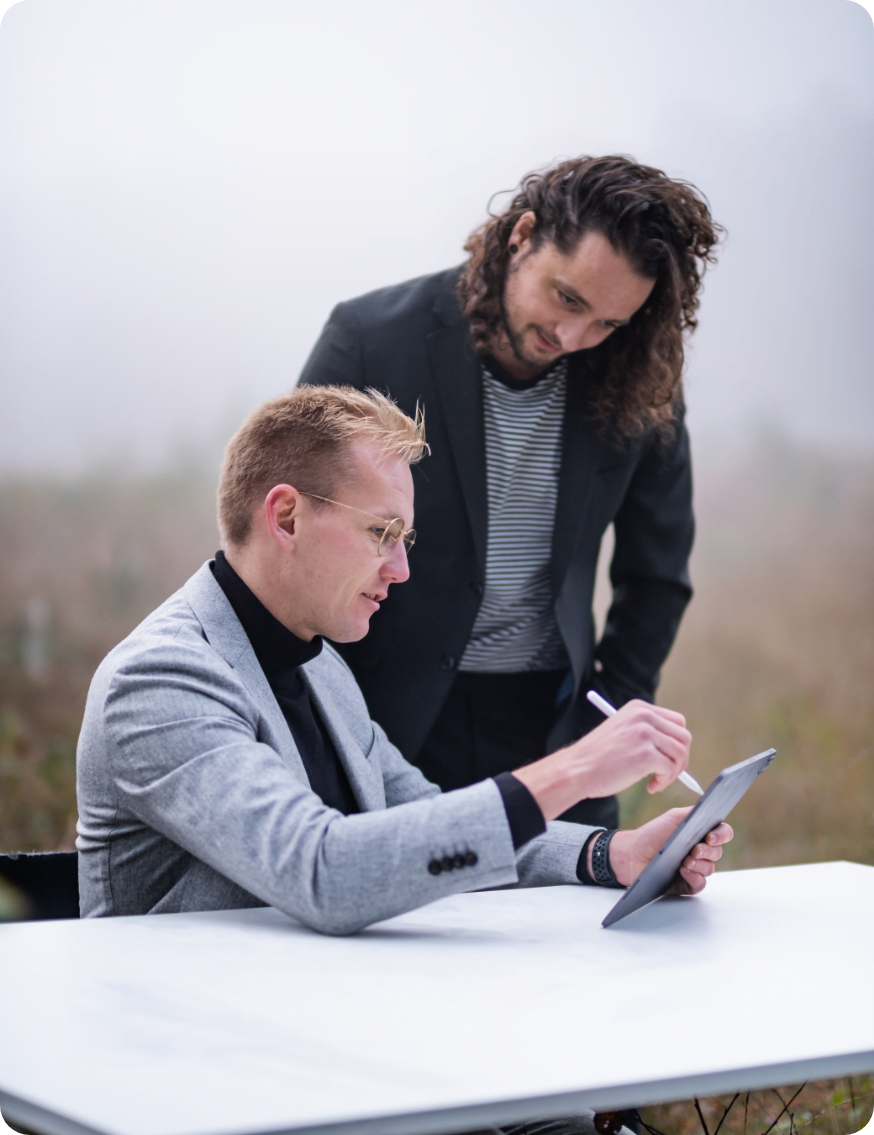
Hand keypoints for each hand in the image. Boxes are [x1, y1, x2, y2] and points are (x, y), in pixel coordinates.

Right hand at [512, 700, 691, 821]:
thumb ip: (645, 731)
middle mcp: (644, 716)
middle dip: (680, 758)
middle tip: (668, 773)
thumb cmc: (596, 757)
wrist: (577, 769)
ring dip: (673, 772)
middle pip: (683, 736)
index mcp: (639, 708)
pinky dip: (664, 782)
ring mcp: (646, 734)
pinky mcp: (647, 755)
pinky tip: (650, 787)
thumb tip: (673, 747)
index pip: (676, 721)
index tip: (669, 757)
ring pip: (680, 754)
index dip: (677, 742)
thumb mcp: (621, 730)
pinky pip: (671, 769)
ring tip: (657, 781)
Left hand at [607, 808, 733, 891]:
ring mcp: (694, 868)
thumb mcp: (673, 818)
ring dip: (700, 864)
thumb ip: (692, 813)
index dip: (721, 835)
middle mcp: (699, 851)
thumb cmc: (651, 834)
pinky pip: (699, 884)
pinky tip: (684, 871)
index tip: (711, 837)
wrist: (631, 854)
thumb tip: (710, 810)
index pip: (722, 833)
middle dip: (708, 851)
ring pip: (709, 869)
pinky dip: (695, 878)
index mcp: (699, 833)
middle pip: (717, 852)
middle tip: (695, 849)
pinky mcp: (686, 883)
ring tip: (685, 861)